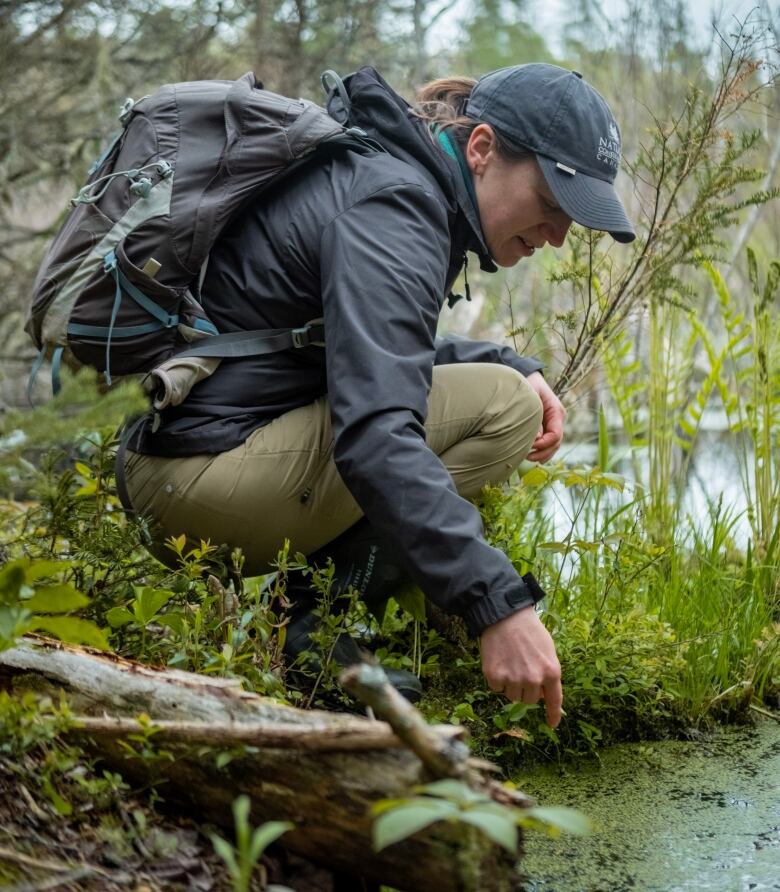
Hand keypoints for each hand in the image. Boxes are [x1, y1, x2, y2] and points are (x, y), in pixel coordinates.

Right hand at [480, 606, 562, 726]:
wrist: (505, 615)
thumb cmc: (529, 630)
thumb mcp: (548, 650)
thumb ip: (548, 672)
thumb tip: (542, 694)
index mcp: (551, 672)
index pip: (554, 701)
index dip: (553, 715)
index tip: (552, 725)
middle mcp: (534, 679)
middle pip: (529, 700)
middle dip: (526, 689)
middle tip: (521, 669)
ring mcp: (513, 679)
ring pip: (512, 696)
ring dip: (510, 685)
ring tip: (509, 662)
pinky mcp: (495, 676)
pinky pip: (496, 688)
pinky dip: (496, 679)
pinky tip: (498, 661)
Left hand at [525, 371, 565, 462]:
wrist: (525, 377)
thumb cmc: (526, 385)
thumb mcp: (530, 398)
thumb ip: (534, 418)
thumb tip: (536, 440)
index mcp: (556, 411)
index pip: (555, 435)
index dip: (544, 444)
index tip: (530, 446)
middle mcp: (557, 419)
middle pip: (556, 443)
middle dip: (543, 452)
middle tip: (527, 456)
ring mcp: (552, 424)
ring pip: (552, 446)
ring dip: (542, 454)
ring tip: (527, 457)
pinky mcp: (545, 426)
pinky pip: (546, 443)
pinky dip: (541, 451)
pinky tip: (530, 455)